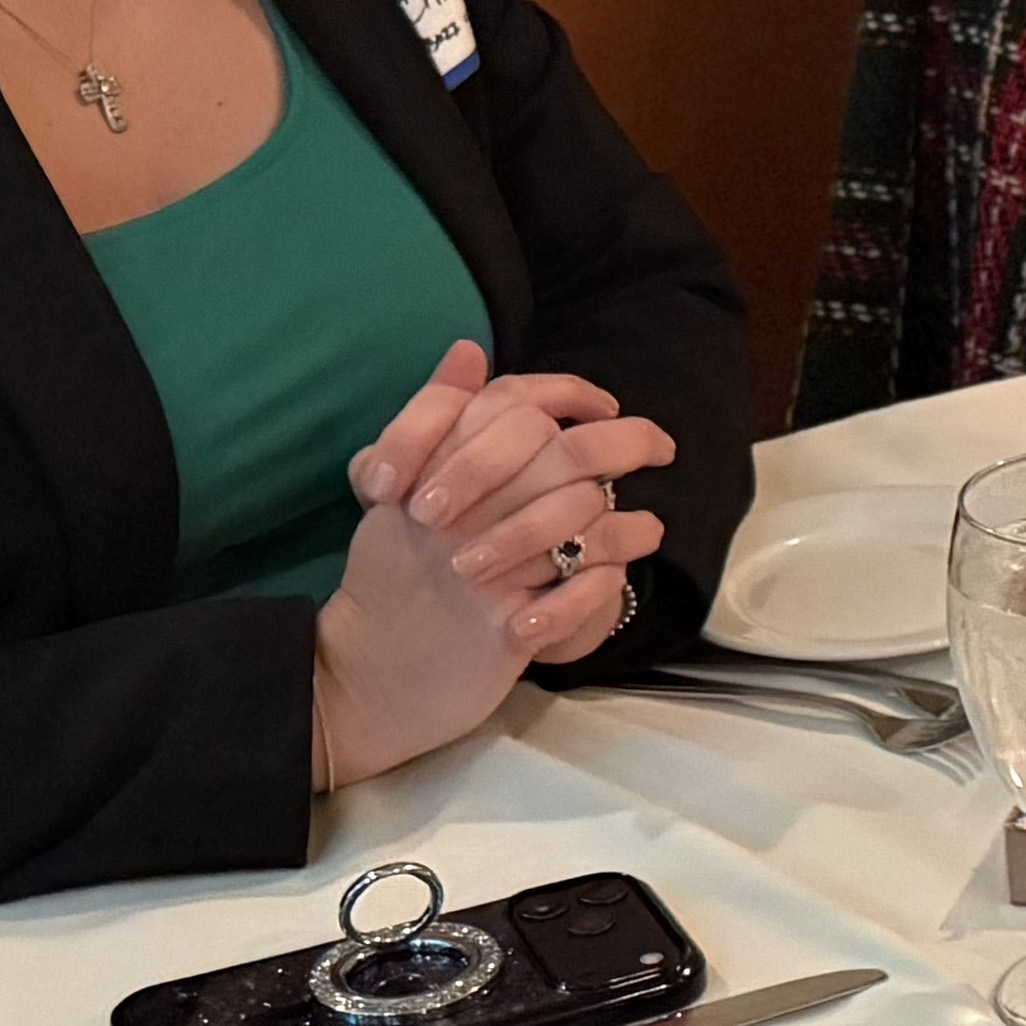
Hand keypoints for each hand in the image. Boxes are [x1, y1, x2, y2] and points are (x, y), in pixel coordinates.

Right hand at [314, 345, 678, 784]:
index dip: (569, 393)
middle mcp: (460, 512)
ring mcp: (486, 567)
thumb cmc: (393, 578)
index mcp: (432, 472)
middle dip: (627, 440)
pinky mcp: (505, 625)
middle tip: (661, 446)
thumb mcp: (397, 494)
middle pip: (563, 451)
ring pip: (582, 514)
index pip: (511, 404)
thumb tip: (468, 350)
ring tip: (648, 528)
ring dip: (630, 519)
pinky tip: (620, 576)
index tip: (604, 404)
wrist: (364, 676)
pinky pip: (583, 585)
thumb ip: (436, 419)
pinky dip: (610, 578)